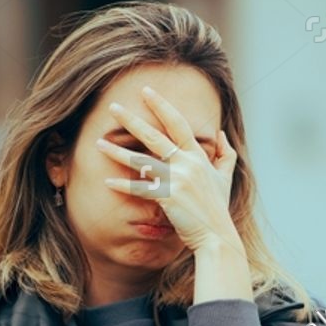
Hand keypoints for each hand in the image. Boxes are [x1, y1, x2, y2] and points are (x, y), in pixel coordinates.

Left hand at [96, 85, 240, 254]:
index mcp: (198, 156)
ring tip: (99, 142)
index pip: (177, 124)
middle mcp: (187, 164)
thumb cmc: (217, 208)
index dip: (161, 105)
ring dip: (118, 152)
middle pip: (155, 136)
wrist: (217, 235)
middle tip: (113, 106)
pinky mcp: (168, 197)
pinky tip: (107, 182)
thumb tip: (221, 133)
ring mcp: (177, 180)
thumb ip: (225, 153)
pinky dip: (123, 186)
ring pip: (141, 161)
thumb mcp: (226, 178)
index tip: (146, 91)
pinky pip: (141, 189)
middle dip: (132, 120)